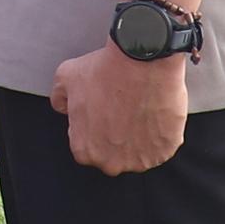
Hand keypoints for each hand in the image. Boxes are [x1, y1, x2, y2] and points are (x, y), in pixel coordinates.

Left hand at [51, 43, 189, 174]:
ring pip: (139, 152)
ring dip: (139, 136)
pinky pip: (162, 146)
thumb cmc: (106, 70)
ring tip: (140, 109)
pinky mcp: (165, 150)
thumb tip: (63, 107)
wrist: (141, 60)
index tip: (104, 110)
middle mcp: (111, 163)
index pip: (87, 145)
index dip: (96, 125)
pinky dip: (161, 133)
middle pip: (113, 153)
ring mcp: (140, 160)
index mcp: (84, 150)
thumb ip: (59, 99)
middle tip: (123, 108)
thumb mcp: (66, 77)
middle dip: (117, 135)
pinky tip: (155, 111)